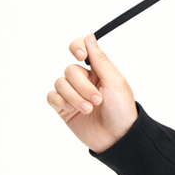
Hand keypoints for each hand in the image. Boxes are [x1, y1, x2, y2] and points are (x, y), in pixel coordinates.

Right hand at [47, 33, 136, 152]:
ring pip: (60, 83)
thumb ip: (100, 59)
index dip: (77, 48)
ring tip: (88, 109)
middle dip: (83, 86)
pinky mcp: (63, 108)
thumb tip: (89, 36)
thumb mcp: (115, 82)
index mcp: (98, 70)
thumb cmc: (122, 110)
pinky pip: (52, 96)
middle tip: (98, 100)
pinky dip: (60, 101)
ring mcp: (72, 94)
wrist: (118, 138)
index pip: (81, 49)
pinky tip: (71, 110)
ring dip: (74, 97)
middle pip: (70, 70)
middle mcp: (84, 80)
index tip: (81, 56)